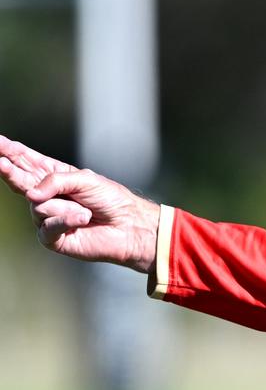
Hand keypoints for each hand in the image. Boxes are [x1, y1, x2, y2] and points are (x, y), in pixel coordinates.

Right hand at [1, 135, 159, 272]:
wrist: (129, 227)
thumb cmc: (111, 201)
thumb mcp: (85, 180)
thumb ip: (56, 180)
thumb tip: (31, 195)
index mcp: (54, 177)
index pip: (27, 162)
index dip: (10, 152)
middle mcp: (46, 196)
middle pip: (19, 180)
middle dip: (8, 169)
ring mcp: (47, 217)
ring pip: (39, 206)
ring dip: (67, 207)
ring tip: (87, 211)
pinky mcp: (52, 237)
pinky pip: (49, 226)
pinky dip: (67, 221)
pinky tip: (83, 219)